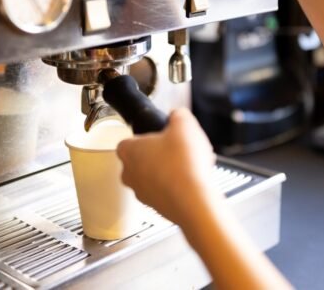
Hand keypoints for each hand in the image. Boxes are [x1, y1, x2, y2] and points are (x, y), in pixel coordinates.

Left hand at [116, 108, 217, 226]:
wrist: (194, 201)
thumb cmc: (183, 165)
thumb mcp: (184, 124)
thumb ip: (177, 115)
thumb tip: (178, 117)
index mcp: (128, 151)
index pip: (128, 140)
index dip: (147, 136)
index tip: (160, 135)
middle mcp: (130, 175)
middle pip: (141, 160)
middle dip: (159, 155)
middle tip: (176, 150)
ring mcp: (143, 194)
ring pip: (153, 178)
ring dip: (169, 172)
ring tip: (190, 166)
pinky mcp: (159, 208)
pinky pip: (166, 193)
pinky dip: (178, 187)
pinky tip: (194, 180)